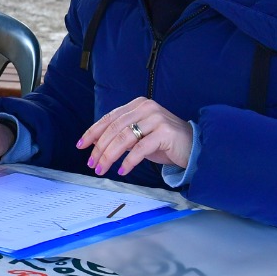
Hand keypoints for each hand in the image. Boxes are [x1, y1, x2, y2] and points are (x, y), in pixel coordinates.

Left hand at [77, 97, 191, 176]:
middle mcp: (146, 108)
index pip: (109, 118)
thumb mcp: (140, 136)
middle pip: (114, 128)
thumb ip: (122, 136)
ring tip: (101, 169)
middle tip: (91, 163)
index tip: (81, 146)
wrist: (195, 147)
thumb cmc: (165, 143)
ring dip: (109, 156)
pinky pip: (140, 149)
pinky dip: (128, 161)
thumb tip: (97, 147)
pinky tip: (122, 170)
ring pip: (124, 138)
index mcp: (137, 105)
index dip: (93, 132)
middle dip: (99, 148)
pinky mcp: (165, 133)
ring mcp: (156, 119)